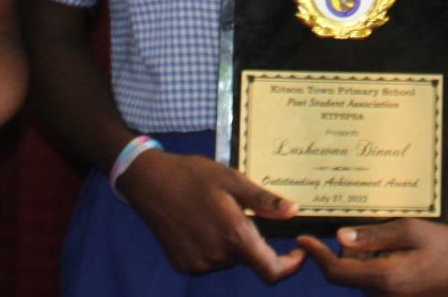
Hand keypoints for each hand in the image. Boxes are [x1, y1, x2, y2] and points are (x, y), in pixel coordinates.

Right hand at [118, 150, 303, 279]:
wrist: (150, 183)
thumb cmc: (194, 176)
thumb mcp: (233, 180)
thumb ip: (264, 202)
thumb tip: (294, 213)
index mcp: (234, 236)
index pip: (271, 271)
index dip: (290, 267)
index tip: (297, 251)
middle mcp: (218, 257)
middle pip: (250, 260)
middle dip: (254, 240)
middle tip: (243, 212)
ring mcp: (199, 264)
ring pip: (230, 260)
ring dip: (233, 243)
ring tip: (217, 212)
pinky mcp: (184, 265)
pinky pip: (211, 261)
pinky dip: (214, 247)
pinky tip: (202, 223)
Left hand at [295, 219, 447, 295]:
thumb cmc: (447, 243)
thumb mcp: (412, 230)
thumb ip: (375, 236)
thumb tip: (340, 238)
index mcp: (385, 277)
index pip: (338, 271)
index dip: (317, 256)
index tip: (302, 239)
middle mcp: (384, 295)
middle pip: (348, 273)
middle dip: (349, 251)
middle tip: (362, 227)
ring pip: (362, 277)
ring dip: (365, 258)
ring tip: (391, 238)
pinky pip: (376, 282)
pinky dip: (377, 265)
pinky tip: (398, 249)